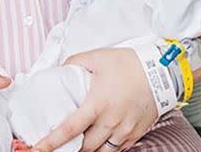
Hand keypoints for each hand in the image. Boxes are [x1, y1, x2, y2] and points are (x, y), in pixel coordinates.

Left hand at [33, 48, 156, 151]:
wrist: (162, 71)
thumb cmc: (130, 64)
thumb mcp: (97, 57)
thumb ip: (74, 63)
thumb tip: (59, 70)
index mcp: (98, 104)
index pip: (69, 129)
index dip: (51, 142)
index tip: (38, 149)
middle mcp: (110, 122)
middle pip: (84, 147)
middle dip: (69, 149)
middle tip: (58, 146)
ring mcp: (124, 131)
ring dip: (87, 150)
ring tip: (77, 145)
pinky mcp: (135, 134)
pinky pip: (116, 150)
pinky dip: (105, 149)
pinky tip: (98, 143)